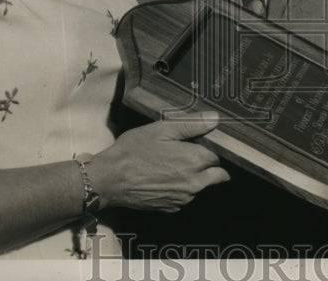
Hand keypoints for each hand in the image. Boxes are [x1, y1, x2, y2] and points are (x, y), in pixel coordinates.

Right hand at [89, 111, 228, 211]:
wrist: (109, 180)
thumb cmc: (133, 151)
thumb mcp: (161, 129)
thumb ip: (192, 124)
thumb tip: (216, 118)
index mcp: (194, 161)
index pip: (219, 155)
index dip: (211, 147)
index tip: (201, 142)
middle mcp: (194, 184)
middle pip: (218, 175)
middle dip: (212, 166)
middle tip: (193, 154)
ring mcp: (183, 199)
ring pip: (201, 187)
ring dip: (196, 178)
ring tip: (174, 164)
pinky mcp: (171, 208)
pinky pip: (185, 197)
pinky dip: (181, 188)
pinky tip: (165, 178)